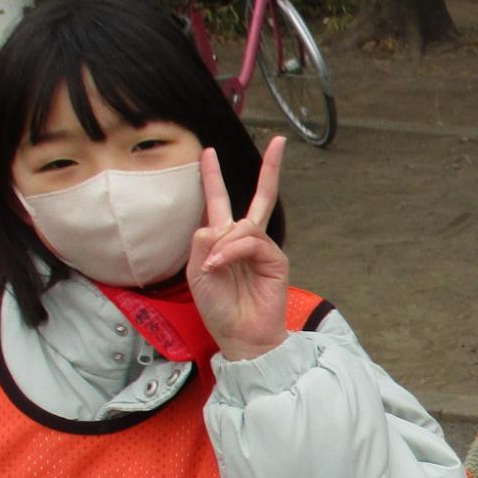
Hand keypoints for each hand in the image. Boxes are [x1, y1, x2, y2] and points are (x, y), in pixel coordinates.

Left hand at [187, 139, 288, 361]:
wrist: (240, 335)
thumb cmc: (217, 309)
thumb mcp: (195, 272)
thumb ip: (202, 242)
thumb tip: (222, 225)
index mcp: (222, 241)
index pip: (218, 203)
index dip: (212, 178)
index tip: (208, 152)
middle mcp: (246, 241)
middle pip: (261, 199)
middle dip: (270, 170)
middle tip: (281, 142)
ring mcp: (263, 249)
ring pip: (245, 226)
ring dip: (224, 245)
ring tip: (214, 268)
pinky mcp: (276, 260)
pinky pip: (252, 242)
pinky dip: (233, 251)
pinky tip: (221, 266)